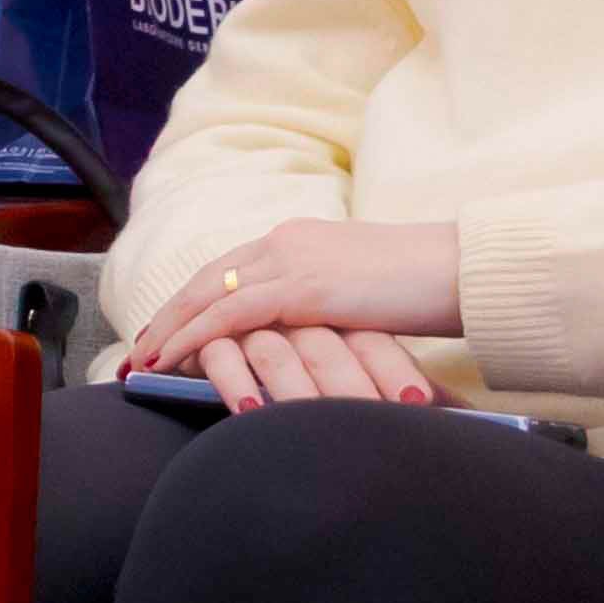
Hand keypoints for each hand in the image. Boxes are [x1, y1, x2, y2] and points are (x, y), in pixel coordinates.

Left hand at [118, 220, 462, 406]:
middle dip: (168, 316)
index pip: (230, 270)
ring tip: (142, 363)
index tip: (167, 328)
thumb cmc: (430, 287)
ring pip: (209, 296)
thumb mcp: (364, 294)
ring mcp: (292, 261)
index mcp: (300, 239)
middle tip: (137, 351)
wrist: (465, 268)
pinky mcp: (303, 287)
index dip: (193, 300)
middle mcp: (287, 241)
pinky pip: (231, 315)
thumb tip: (310, 338)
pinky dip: (195, 338)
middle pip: (208, 280)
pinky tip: (174, 360)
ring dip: (170, 331)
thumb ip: (327, 306)